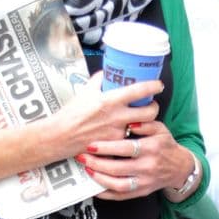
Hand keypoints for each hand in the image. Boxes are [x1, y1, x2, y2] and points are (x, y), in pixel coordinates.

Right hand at [46, 71, 163, 161]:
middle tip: (150, 104)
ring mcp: (117, 132)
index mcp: (111, 100)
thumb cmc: (71, 113)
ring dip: (144, 122)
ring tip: (139, 118)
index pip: (140, 90)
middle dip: (154, 107)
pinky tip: (125, 131)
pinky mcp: (115, 145)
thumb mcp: (85, 91)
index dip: (154, 86)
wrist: (61, 136)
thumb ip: (99, 81)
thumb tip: (108, 74)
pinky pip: (129, 138)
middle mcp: (117, 116)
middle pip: (150, 112)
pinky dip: (129, 134)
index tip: (158, 84)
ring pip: (142, 127)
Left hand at [76, 119, 197, 199]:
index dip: (107, 147)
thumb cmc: (165, 146)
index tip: (91, 145)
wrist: (179, 168)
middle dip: (97, 163)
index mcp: (152, 148)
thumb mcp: (160, 129)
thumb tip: (129, 122)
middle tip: (82, 157)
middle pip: (118, 168)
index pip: (126, 148)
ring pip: (118, 185)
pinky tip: (94, 187)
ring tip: (87, 170)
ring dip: (99, 179)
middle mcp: (148, 166)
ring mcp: (144, 182)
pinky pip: (121, 196)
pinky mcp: (141, 192)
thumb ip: (145, 123)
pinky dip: (106, 193)